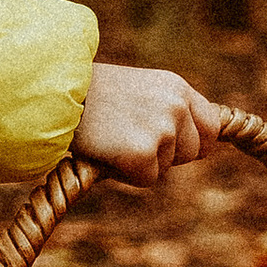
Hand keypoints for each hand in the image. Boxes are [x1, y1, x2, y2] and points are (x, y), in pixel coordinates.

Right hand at [73, 62, 227, 189]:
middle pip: (193, 152)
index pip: (211, 125)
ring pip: (167, 166)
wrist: (54, 93)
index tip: (175, 146)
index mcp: (176, 87)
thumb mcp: (140, 90)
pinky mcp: (144, 154)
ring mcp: (163, 129)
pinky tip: (107, 150)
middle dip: (166, 154)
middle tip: (129, 138)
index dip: (195, 141)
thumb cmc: (91, 95)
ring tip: (113, 138)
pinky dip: (126, 173)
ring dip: (144, 162)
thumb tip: (193, 147)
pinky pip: (147, 179)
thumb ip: (167, 109)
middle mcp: (176, 105)